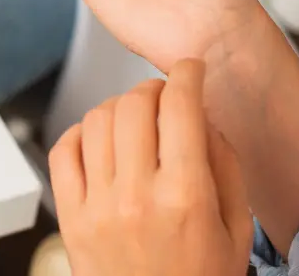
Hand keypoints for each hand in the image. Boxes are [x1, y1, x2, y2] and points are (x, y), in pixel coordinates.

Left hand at [49, 59, 253, 275]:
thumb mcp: (235, 231)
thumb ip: (224, 167)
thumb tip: (201, 116)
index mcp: (185, 198)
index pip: (180, 109)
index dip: (186, 75)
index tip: (189, 68)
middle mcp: (136, 196)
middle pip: (133, 105)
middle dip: (152, 88)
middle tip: (163, 96)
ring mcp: (97, 206)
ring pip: (96, 120)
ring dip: (117, 107)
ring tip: (133, 120)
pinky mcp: (70, 217)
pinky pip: (62, 150)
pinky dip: (79, 132)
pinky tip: (98, 139)